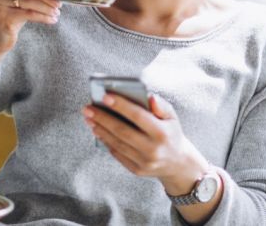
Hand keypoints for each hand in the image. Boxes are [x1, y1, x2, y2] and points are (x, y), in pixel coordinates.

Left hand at [82, 94, 209, 195]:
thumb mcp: (172, 117)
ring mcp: (144, 162)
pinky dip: (106, 141)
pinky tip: (97, 130)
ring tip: (89, 118)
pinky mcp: (136, 170)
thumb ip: (161, 105)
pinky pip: (117, 153)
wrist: (177, 163)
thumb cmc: (170, 133)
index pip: (138, 116)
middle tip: (87, 108)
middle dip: (103, 118)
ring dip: (100, 129)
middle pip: (122, 131)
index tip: (104, 96)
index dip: (120, 106)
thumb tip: (149, 96)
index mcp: (162, 133)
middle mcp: (153, 149)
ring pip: (116, 143)